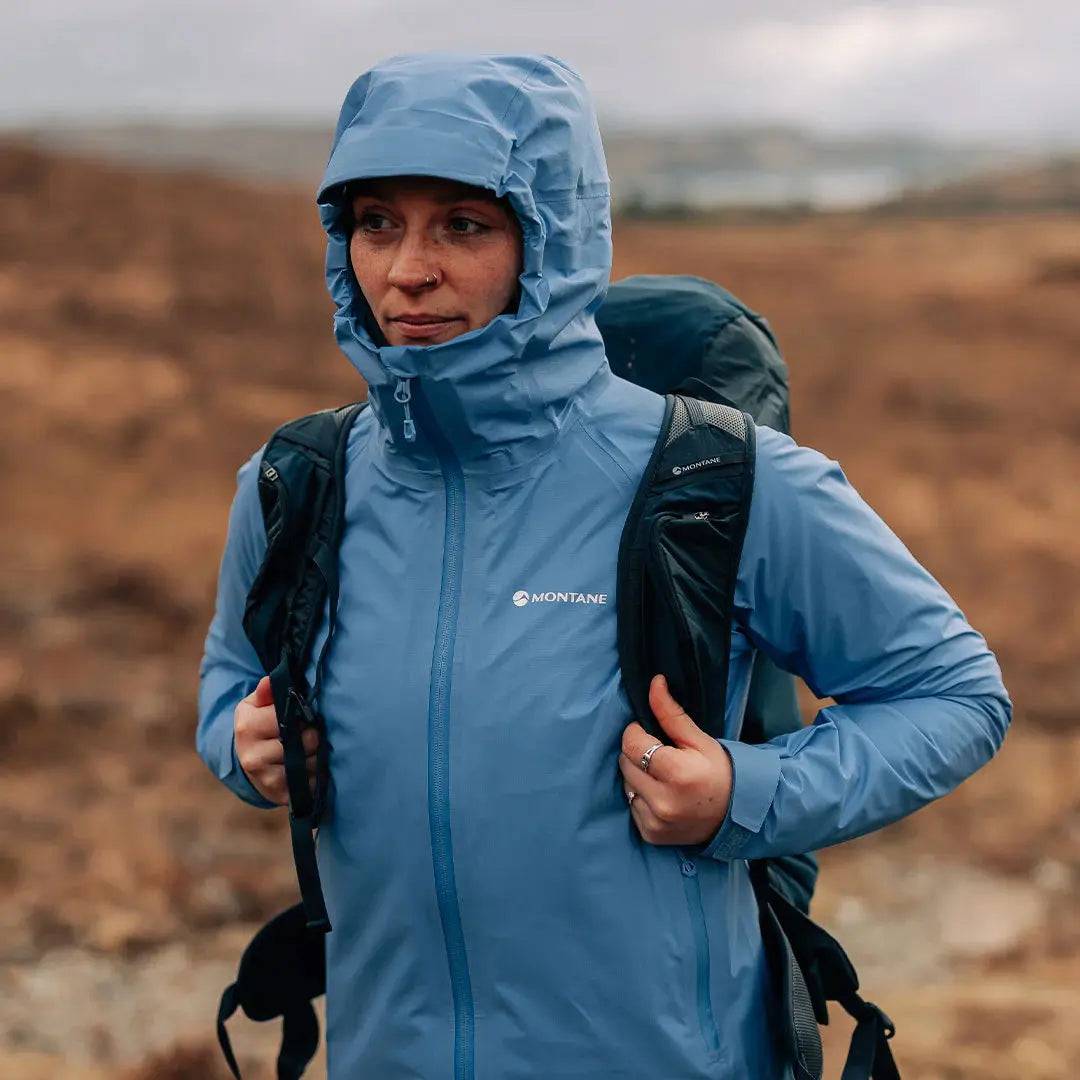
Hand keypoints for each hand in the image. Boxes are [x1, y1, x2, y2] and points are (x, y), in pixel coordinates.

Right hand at [233, 675, 319, 805]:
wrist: (246, 762)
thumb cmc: (257, 727)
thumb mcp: (256, 705)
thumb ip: (267, 692)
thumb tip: (271, 680)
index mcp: (247, 728)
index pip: (288, 718)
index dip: (301, 716)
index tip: (299, 717)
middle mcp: (253, 756)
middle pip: (304, 742)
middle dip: (312, 736)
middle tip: (308, 734)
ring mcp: (266, 779)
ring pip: (309, 763)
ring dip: (316, 756)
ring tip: (308, 750)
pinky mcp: (279, 795)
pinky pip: (309, 783)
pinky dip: (314, 776)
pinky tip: (307, 768)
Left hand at [619, 674, 732, 846]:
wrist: (738, 816)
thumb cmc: (719, 772)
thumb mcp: (699, 739)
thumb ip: (670, 713)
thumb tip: (654, 683)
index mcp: (677, 773)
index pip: (632, 743)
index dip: (637, 733)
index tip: (649, 733)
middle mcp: (663, 801)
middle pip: (625, 763)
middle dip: (638, 753)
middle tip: (660, 755)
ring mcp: (656, 821)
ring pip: (626, 784)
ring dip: (637, 775)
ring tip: (662, 776)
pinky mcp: (651, 835)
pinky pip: (631, 806)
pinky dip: (641, 798)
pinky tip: (662, 795)